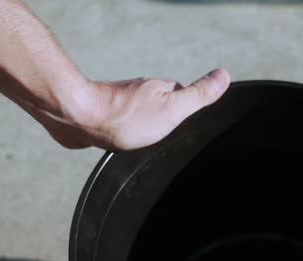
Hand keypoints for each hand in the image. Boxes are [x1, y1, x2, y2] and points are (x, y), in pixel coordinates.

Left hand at [38, 68, 230, 150]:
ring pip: (142, 115)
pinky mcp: (103, 115)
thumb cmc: (126, 118)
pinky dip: (126, 132)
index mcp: (161, 89)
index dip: (189, 109)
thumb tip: (224, 75)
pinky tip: (125, 142)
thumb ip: (198, 95)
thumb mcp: (173, 109)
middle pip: (163, 105)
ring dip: (145, 126)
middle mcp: (141, 92)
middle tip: (171, 137)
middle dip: (168, 120)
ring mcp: (121, 102)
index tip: (192, 121)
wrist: (78, 119)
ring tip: (149, 142)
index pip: (184, 96)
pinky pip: (122, 124)